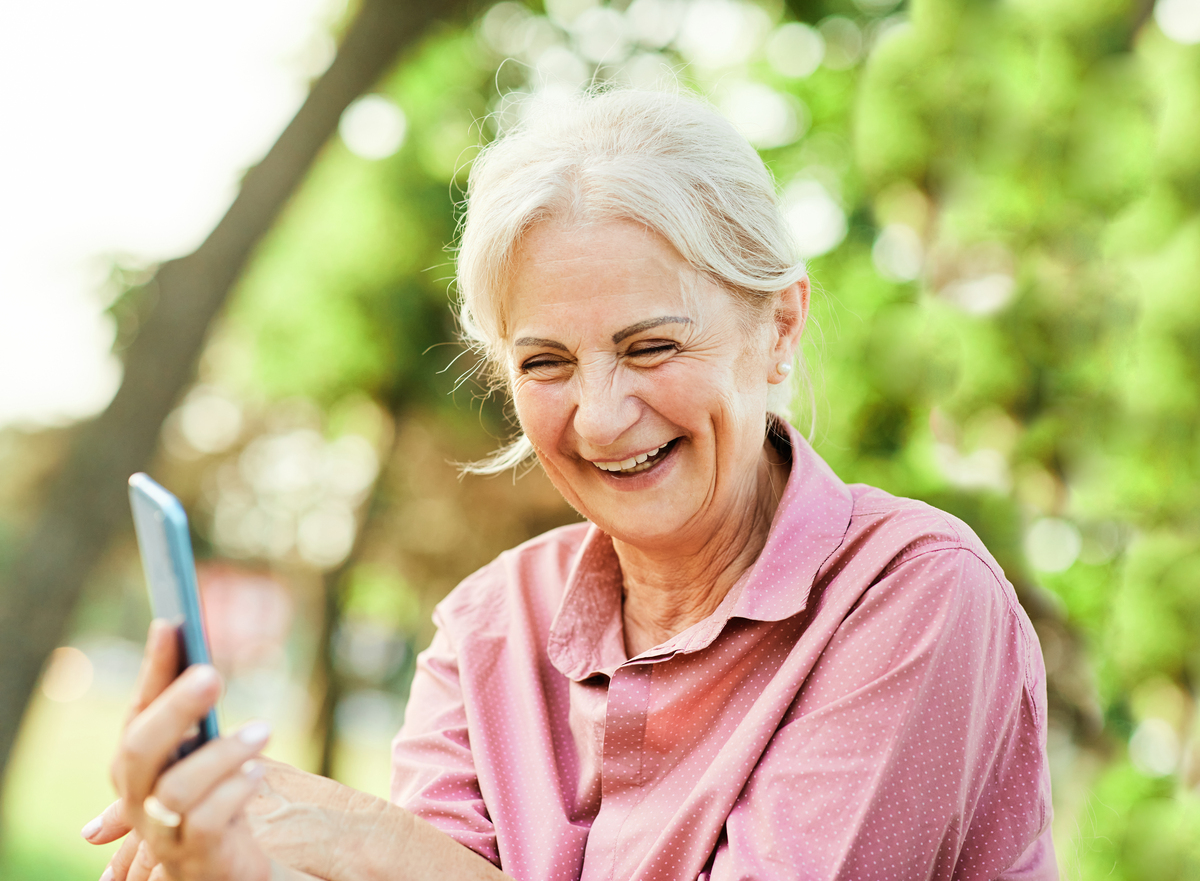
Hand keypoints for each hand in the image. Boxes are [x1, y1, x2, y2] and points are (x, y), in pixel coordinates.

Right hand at [98, 619, 273, 880]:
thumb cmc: (218, 800)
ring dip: (221, 754)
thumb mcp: (205, 752)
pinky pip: (205, 823)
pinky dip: (232, 793)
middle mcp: (139, 800)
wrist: (233, 869)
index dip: (153, 668)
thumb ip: (190, 707)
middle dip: (174, 709)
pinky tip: (256, 775)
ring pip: (174, 789)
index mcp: (138, 767)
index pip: (138, 710)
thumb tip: (175, 629)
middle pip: (139, 750)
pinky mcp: (197, 858)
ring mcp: (164, 834)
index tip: (172, 621)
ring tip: (263, 731)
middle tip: (213, 672)